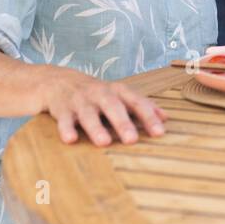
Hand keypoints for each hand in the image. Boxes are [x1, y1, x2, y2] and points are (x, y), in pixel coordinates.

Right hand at [40, 68, 165, 146]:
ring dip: (96, 128)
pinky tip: (70, 139)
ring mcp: (81, 101)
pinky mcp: (62, 109)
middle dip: (123, 123)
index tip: (159, 133)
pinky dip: (66, 129)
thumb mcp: (120, 95)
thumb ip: (141, 106)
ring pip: (89, 114)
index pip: (137, 103)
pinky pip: (63, 120)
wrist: (58, 81)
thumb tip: (166, 118)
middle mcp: (101, 94)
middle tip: (132, 140)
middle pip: (113, 107)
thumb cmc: (97, 93)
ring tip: (104, 142)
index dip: (149, 117)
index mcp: (119, 91)